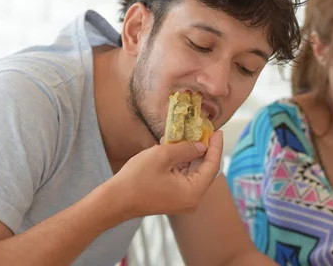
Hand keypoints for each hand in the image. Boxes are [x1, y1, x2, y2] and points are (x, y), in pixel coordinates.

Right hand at [109, 130, 223, 218]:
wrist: (114, 201)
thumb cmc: (137, 178)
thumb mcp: (163, 155)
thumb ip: (186, 148)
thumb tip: (201, 145)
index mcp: (193, 192)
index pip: (212, 166)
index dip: (216, 147)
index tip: (218, 131)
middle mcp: (192, 200)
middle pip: (204, 170)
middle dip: (204, 149)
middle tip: (206, 130)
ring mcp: (182, 200)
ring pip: (193, 172)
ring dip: (191, 154)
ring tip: (190, 134)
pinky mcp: (173, 198)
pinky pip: (183, 177)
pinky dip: (182, 162)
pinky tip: (177, 146)